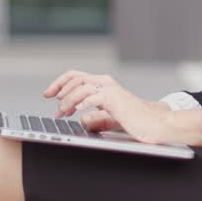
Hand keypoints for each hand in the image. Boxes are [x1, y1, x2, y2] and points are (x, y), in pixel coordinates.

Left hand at [42, 71, 168, 143]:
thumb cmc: (134, 121)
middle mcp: (105, 83)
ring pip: (81, 86)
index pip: (76, 77)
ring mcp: (110, 89)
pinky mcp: (115, 99)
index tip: (48, 94)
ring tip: (62, 111)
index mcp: (103, 85)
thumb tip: (83, 119)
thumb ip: (96, 117)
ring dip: (68, 99)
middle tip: (52, 104)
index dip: (59, 83)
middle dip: (59, 89)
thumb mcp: (110, 118)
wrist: (153, 123)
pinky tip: (76, 111)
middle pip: (75, 78)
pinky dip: (83, 102)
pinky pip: (94, 96)